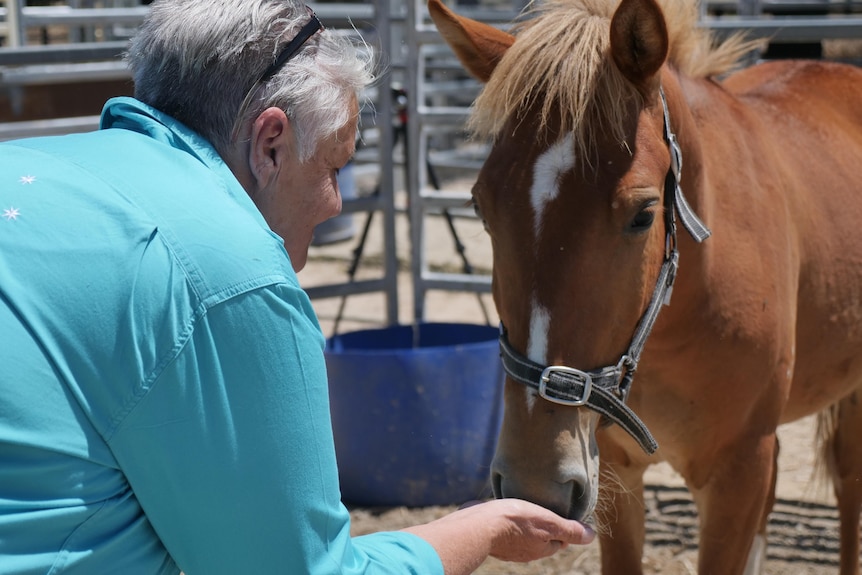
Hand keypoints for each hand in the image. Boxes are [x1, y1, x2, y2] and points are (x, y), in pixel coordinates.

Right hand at [461, 498, 595, 561]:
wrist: (478, 526)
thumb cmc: (515, 522)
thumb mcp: (548, 522)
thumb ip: (569, 529)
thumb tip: (591, 536)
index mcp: (542, 549)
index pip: (560, 540)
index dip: (564, 526)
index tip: (564, 510)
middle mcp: (526, 551)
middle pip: (542, 538)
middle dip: (545, 524)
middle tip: (546, 504)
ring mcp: (508, 546)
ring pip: (524, 533)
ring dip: (526, 521)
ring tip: (526, 503)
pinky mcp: (493, 536)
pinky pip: (506, 528)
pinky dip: (509, 520)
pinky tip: (506, 508)